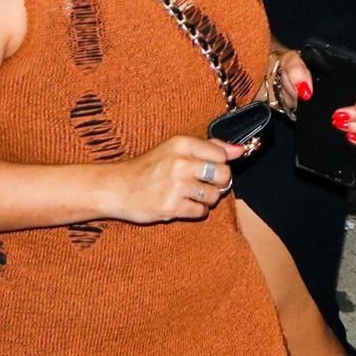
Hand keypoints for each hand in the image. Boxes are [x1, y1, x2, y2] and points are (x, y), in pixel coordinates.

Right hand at [105, 134, 243, 223]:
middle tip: (205, 184)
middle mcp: (180, 162)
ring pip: (214, 195)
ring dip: (207, 199)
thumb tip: (239, 150)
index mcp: (182, 144)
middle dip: (219, 182)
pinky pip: (201, 212)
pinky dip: (195, 211)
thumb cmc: (147, 168)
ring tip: (190, 195)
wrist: (116, 188)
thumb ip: (208, 147)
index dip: (220, 164)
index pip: (222, 154)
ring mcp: (176, 185)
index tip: (210, 168)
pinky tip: (182, 205)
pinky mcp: (171, 206)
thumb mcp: (174, 149)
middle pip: (223, 174)